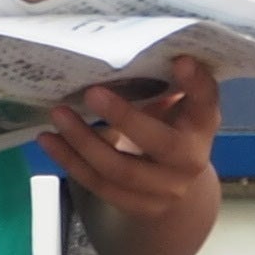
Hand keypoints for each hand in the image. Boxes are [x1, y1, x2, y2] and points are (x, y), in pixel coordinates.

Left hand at [43, 56, 222, 254]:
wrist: (175, 188)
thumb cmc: (168, 129)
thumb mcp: (173, 107)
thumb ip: (158, 84)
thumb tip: (116, 47)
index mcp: (202, 124)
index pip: (206, 102)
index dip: (197, 83)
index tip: (180, 60)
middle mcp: (190, 158)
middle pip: (159, 143)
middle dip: (124, 117)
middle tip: (91, 92)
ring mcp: (166, 189)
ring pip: (120, 169)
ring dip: (83, 142)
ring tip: (58, 115)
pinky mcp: (138, 206)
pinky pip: (99, 185)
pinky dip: (70, 161)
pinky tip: (49, 141)